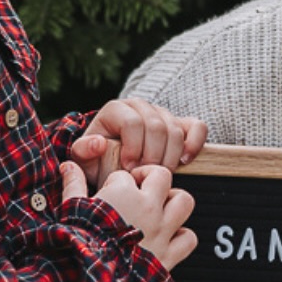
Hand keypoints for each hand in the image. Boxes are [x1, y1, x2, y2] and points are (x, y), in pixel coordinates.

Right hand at [64, 161, 196, 270]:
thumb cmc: (80, 246)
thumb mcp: (71, 210)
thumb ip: (73, 185)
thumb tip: (69, 167)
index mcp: (123, 194)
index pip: (124, 175)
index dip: (115, 183)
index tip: (109, 194)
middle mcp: (147, 208)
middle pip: (162, 176)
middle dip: (151, 178)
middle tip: (141, 187)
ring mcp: (161, 230)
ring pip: (184, 201)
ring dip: (174, 201)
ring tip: (161, 206)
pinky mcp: (168, 254)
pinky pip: (188, 238)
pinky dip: (182, 236)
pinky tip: (169, 236)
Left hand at [70, 99, 206, 188]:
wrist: (113, 163)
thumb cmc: (99, 162)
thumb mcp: (84, 160)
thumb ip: (84, 151)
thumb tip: (98, 143)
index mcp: (116, 109)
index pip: (133, 122)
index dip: (133, 148)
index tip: (128, 169)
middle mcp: (140, 106)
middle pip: (157, 126)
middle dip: (153, 156)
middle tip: (145, 175)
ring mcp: (162, 113)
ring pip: (175, 129)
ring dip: (170, 156)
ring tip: (159, 174)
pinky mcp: (181, 124)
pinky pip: (197, 126)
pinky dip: (194, 144)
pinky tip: (184, 161)